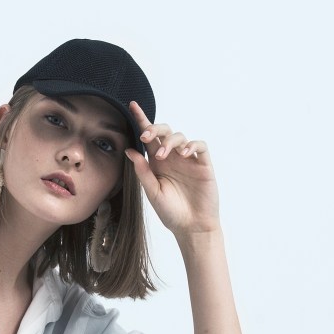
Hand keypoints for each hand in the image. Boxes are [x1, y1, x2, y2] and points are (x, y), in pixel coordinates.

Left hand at [125, 101, 220, 238]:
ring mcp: (188, 161)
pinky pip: (200, 146)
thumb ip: (142, 172)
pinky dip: (192, 145)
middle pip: (164, 131)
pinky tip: (183, 153)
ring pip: (180, 136)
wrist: (192, 227)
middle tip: (146, 137)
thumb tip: (130, 151)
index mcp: (157, 163)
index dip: (142, 120)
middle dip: (154, 128)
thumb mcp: (153, 192)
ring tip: (163, 156)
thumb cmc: (171, 213)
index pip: (149, 138)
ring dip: (170, 141)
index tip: (131, 106)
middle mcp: (172, 158)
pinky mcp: (203, 165)